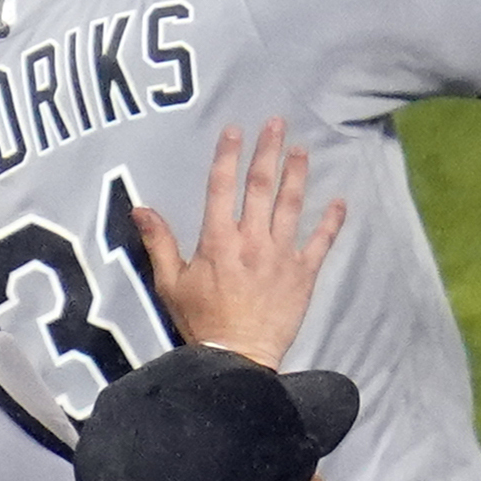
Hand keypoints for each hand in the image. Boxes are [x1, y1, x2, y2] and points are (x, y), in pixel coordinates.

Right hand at [135, 124, 341, 365]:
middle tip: (277, 122)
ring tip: (302, 149)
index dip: (229, 155)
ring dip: (297, 175)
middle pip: (261, 186)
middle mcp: (252, 241)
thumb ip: (159, 243)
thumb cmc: (202, 323)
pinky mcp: (303, 274)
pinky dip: (331, 221)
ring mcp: (281, 256)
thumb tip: (140, 208)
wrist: (238, 358)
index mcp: (218, 240)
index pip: (222, 187)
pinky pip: (321, 243)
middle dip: (269, 151)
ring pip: (291, 206)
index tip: (235, 129)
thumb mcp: (171, 284)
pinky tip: (340, 201)